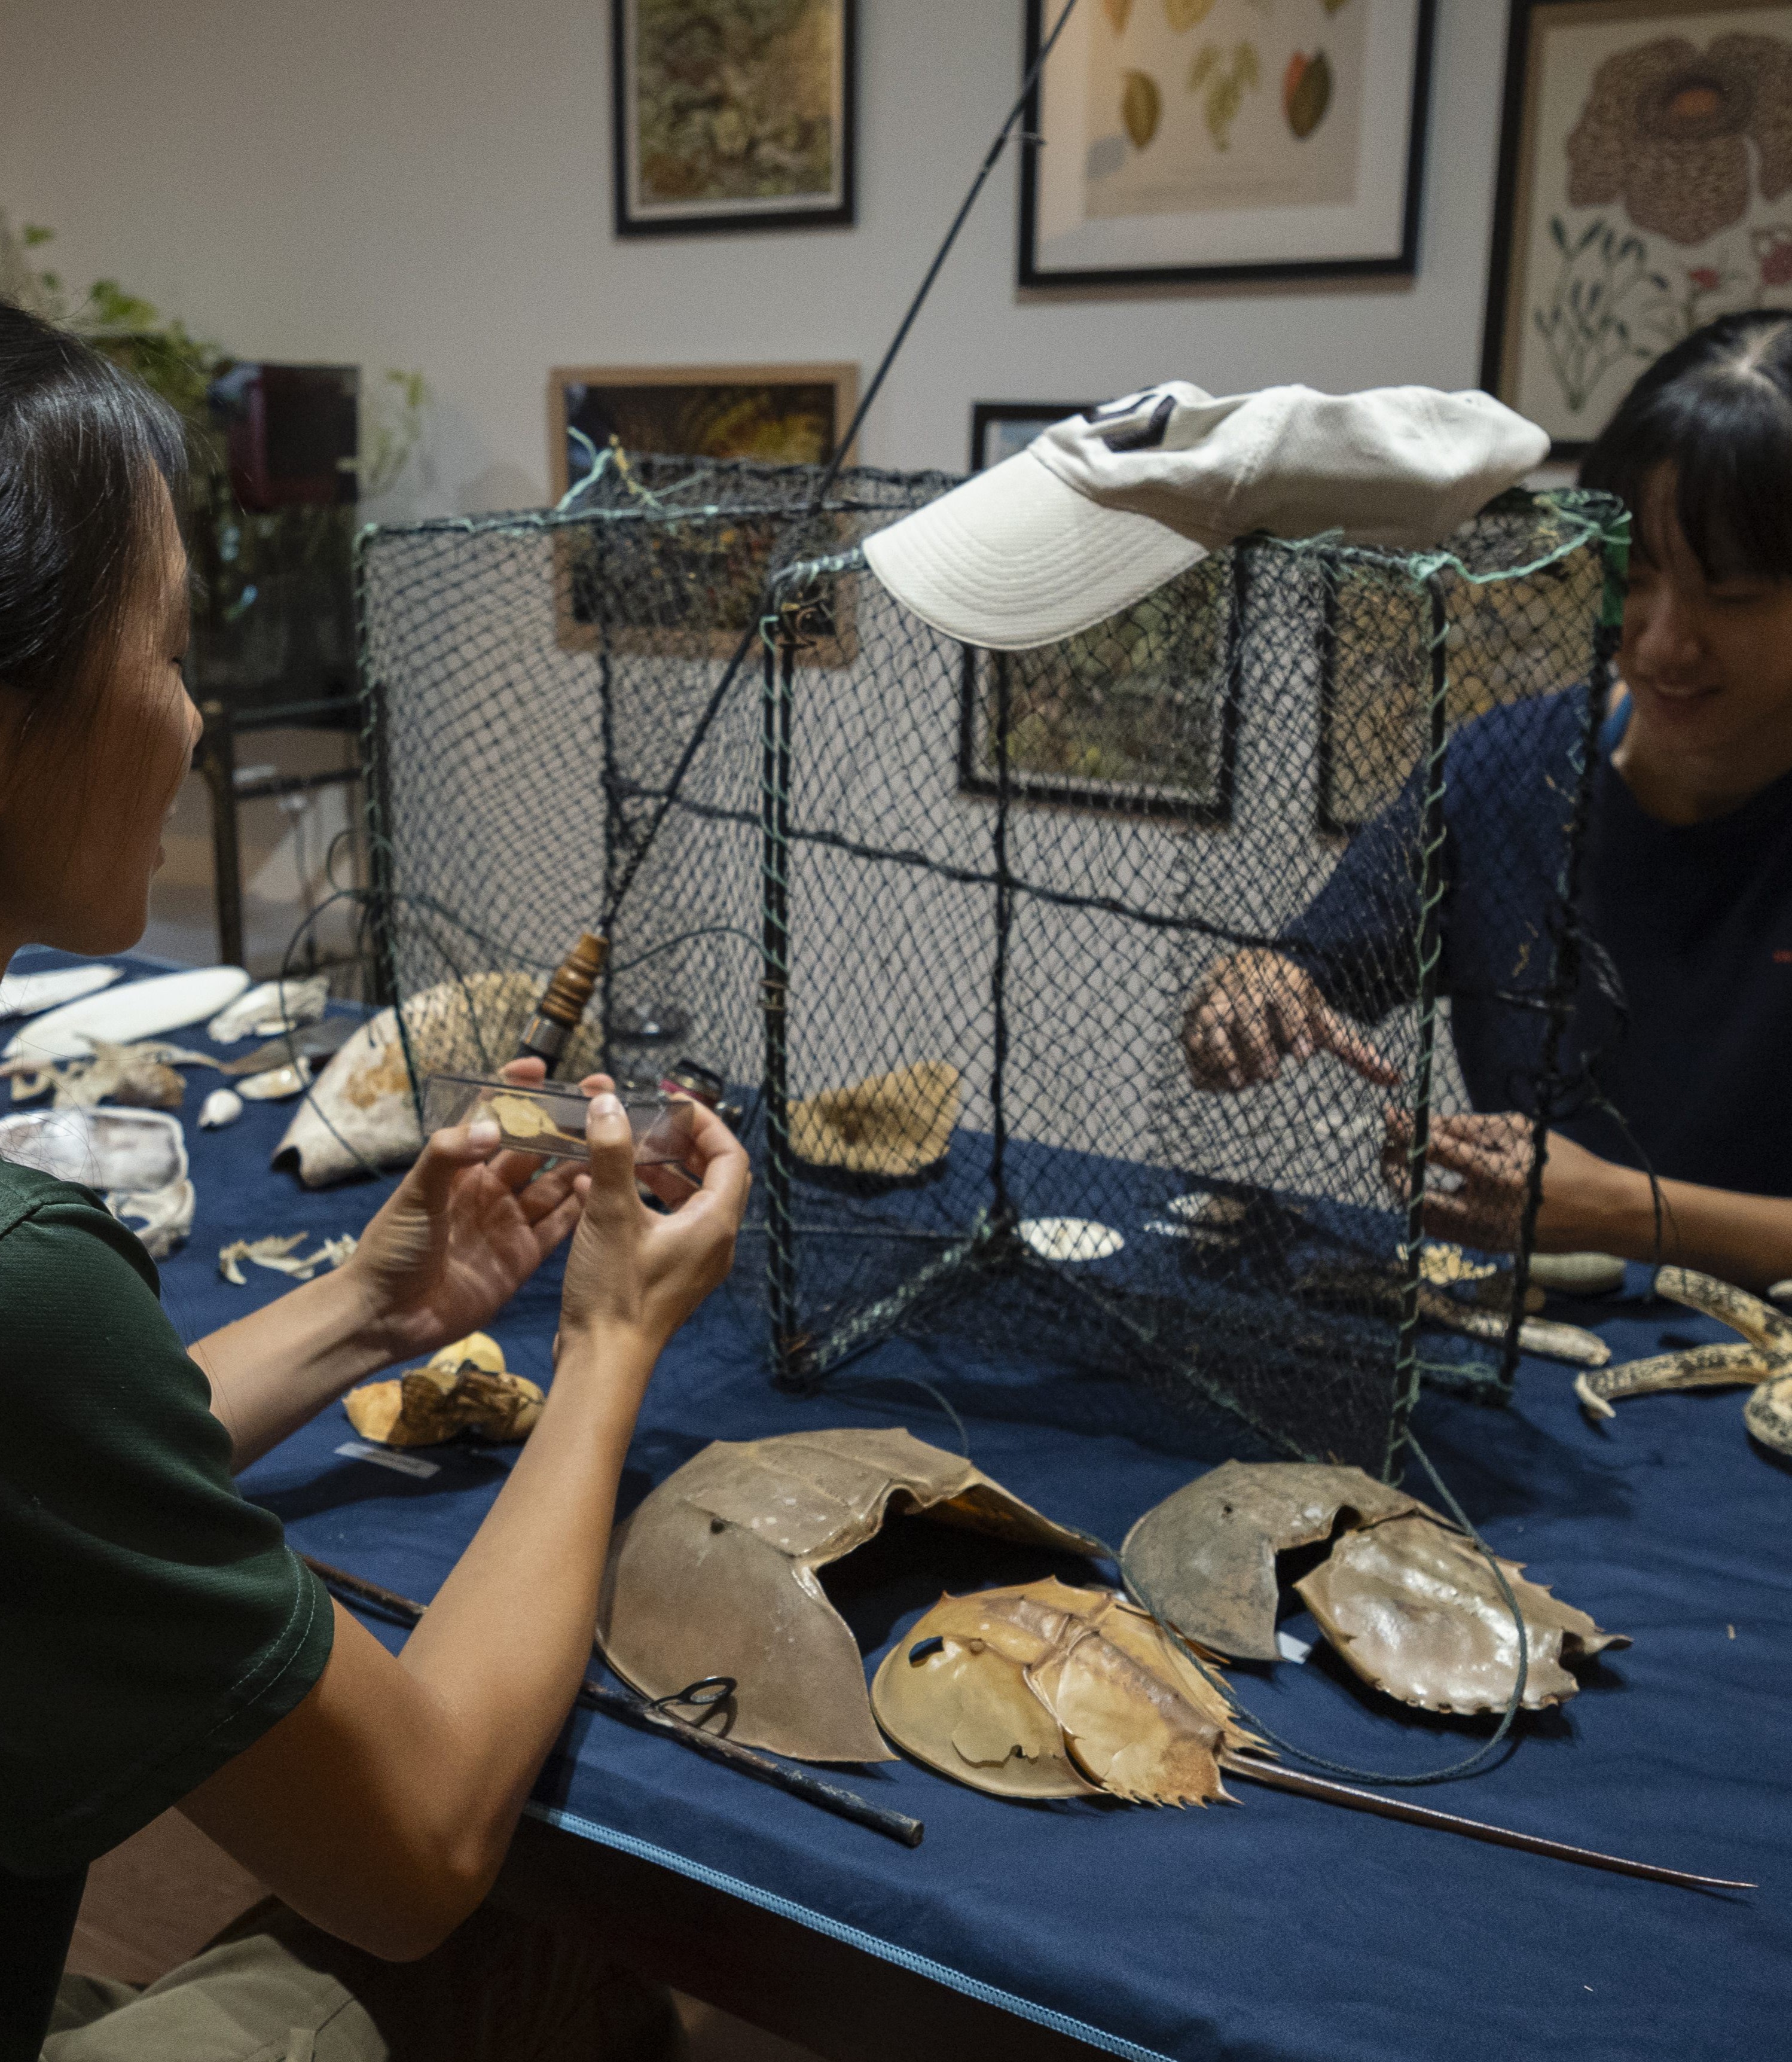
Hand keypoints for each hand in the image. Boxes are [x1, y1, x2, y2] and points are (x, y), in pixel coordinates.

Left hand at [340, 1057, 593, 1366]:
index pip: (490, 1117)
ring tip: (614, 1138)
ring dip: (581, 1161)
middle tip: (598, 1099)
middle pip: (534, 1147)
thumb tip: (493, 1126)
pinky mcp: (524, 1256)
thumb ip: (449, 1155)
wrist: (387, 1316)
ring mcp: (509, 1222)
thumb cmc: (392, 1248)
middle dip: (563, 1122)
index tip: (540, 1068)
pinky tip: (606, 1187)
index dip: (514, 1091)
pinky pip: (560, 1225)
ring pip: (554, 1183)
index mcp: (460, 1167)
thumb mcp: (415, 1194)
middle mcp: (489, 1189)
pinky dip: (582, 1207)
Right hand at [557, 1090, 750, 1358]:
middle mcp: (714, 1242)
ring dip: (656, 1172)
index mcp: (715, 1223)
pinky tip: (592, 1190)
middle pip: (712, 1177)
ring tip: (620, 1151)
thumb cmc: (615, 1293)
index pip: (730, 1155)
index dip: (706, 1123)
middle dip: (681, 1145)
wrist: (603, 1362)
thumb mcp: (611, 1214)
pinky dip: (638, 1203)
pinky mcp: (666, 1277)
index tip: (672, 1103)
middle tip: (648, 1122)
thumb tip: (609, 1102)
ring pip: (685, 1202)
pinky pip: (662, 1226)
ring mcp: (691, 1262)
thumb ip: (612, 1154)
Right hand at [1183, 949, 1399, 1090]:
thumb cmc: (1290, 1004)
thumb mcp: (1322, 1020)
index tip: (1305, 1056)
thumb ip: (1353, 1049)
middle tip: (1270, 1076)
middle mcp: (1243, 984)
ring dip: (1222, 1054)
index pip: (1286, 995)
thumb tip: (1395, 1077)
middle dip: (1257, 1044)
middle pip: (1245, 1010)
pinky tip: (1216, 1083)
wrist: (1249, 971)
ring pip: (1209, 1021)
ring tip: (1240, 1083)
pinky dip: (1199, 1061)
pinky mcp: (1192, 1015)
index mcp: (1279, 978)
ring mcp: (1214, 998)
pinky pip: (1188, 1037)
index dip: (1295, 1024)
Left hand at [1380, 1109, 1627, 1252]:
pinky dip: (1425, 1208)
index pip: (1431, 1148)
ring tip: (1403, 1166)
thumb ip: (1470, 1127)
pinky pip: (1439, 1229)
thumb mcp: (1520, 1132)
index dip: (1403, 1129)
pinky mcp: (1484, 1248)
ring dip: (1403, 1189)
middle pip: (1412, 1189)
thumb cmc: (1562, 1162)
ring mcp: (1482, 1234)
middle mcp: (1483, 1209)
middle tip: (1390, 1146)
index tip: (1388, 1116)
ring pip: (1419, 1214)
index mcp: (1495, 1172)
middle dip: (1392, 1165)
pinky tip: (1425, 1188)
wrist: (1601, 1212)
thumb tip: (1425, 1121)